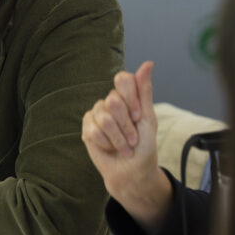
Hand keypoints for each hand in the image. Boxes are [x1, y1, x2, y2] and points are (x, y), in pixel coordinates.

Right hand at [82, 61, 171, 231]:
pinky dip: (106, 143)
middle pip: (113, 101)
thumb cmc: (144, 146)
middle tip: (133, 137)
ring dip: (118, 138)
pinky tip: (110, 148)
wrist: (132, 170)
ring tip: (124, 147)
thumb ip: (144, 90)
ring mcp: (97, 114)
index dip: (130, 98)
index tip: (137, 116)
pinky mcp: (86, 127)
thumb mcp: (148, 117)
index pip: (122, 79)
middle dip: (126, 124)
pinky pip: (94, 130)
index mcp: (127, 96)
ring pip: (104, 118)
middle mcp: (110, 102)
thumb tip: (148, 63)